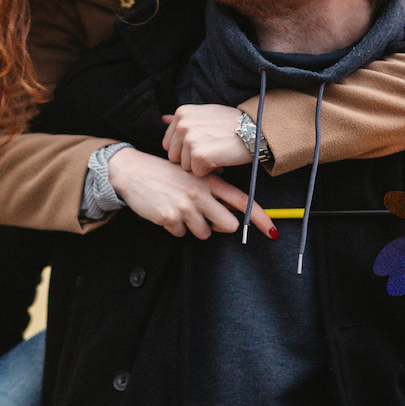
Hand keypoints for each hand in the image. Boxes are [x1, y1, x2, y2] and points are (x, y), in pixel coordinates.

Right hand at [108, 147, 275, 239]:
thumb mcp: (191, 172)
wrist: (132, 171)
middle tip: (206, 217)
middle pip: (228, 225)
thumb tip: (232, 203)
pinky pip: (182, 234)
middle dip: (219, 226)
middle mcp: (200, 192)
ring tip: (181, 210)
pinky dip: (175, 227)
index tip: (272, 231)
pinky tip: (167, 212)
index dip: (259, 217)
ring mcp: (185, 205)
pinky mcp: (170, 217)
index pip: (242, 201)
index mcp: (209, 180)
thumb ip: (212, 185)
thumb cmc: (164, 173)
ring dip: (194, 227)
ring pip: (204, 233)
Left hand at [162, 104, 252, 176]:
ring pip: (185, 166)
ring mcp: (190, 140)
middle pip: (174, 156)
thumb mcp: (206, 114)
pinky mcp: (199, 155)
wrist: (258, 128)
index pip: (169, 143)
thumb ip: (183, 119)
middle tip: (211, 151)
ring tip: (218, 153)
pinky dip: (210, 171)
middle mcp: (183, 124)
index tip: (203, 144)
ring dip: (201, 165)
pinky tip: (222, 160)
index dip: (185, 150)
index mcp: (182, 113)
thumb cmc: (233, 123)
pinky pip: (197, 173)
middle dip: (191, 159)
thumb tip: (163, 118)